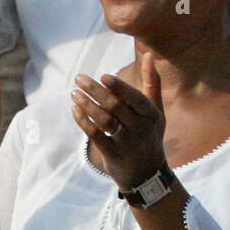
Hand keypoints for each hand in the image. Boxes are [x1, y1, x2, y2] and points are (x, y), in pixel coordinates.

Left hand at [72, 52, 166, 192]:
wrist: (147, 174)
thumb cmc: (150, 135)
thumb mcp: (156, 111)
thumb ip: (152, 83)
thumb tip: (150, 55)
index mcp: (152, 115)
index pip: (135, 98)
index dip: (119, 87)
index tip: (103, 76)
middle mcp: (141, 129)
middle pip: (115, 106)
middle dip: (95, 91)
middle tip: (79, 79)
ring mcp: (127, 143)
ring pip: (104, 120)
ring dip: (86, 105)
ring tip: (73, 93)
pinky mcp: (113, 155)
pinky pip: (95, 135)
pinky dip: (83, 121)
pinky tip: (74, 110)